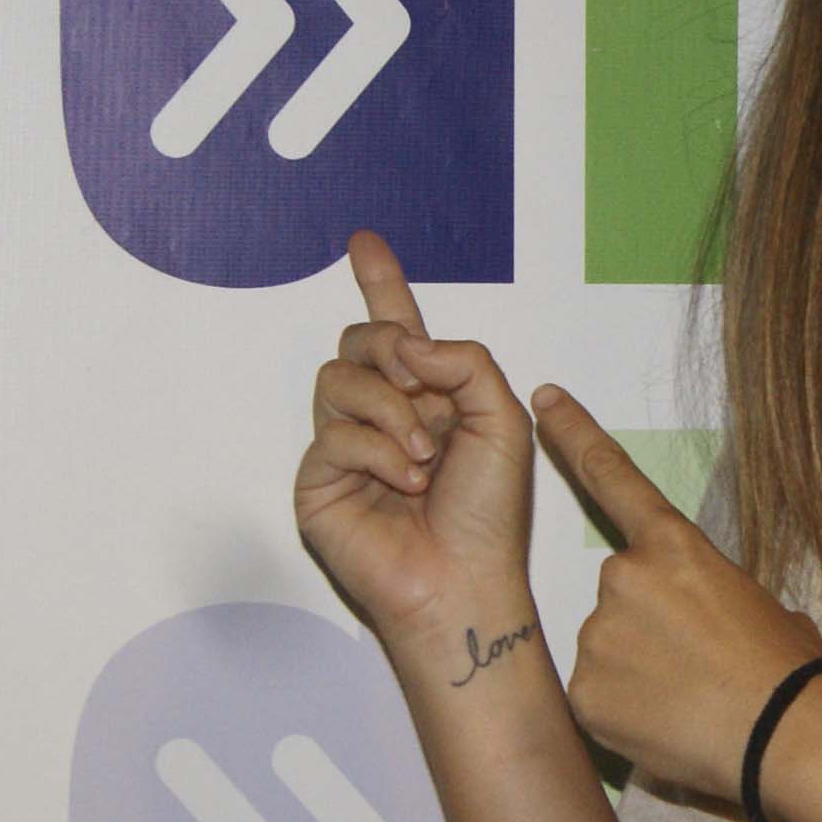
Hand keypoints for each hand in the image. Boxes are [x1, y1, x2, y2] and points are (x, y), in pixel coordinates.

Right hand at [294, 232, 539, 651]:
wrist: (463, 580)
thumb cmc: (488, 514)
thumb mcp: (502, 420)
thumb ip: (464, 362)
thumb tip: (406, 343)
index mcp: (429, 396)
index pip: (398, 328)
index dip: (380, 282)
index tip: (364, 241)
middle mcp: (383, 414)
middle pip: (360, 340)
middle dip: (391, 348)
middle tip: (422, 385)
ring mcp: (346, 446)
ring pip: (339, 377)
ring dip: (390, 408)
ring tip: (424, 456)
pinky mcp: (319, 480)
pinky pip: (334, 432)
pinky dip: (378, 452)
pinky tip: (406, 482)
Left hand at [529, 387, 821, 799]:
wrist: (782, 734)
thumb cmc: (787, 670)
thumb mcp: (761, 607)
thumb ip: (713, 593)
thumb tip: (713, 618)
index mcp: (674, 547)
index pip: (614, 477)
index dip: (574, 433)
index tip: (543, 398)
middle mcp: (624, 577)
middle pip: (618, 594)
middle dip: (646, 625)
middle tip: (694, 664)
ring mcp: (597, 633)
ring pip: (605, 648)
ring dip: (636, 670)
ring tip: (687, 699)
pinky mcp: (583, 689)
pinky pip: (594, 695)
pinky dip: (623, 710)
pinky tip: (663, 723)